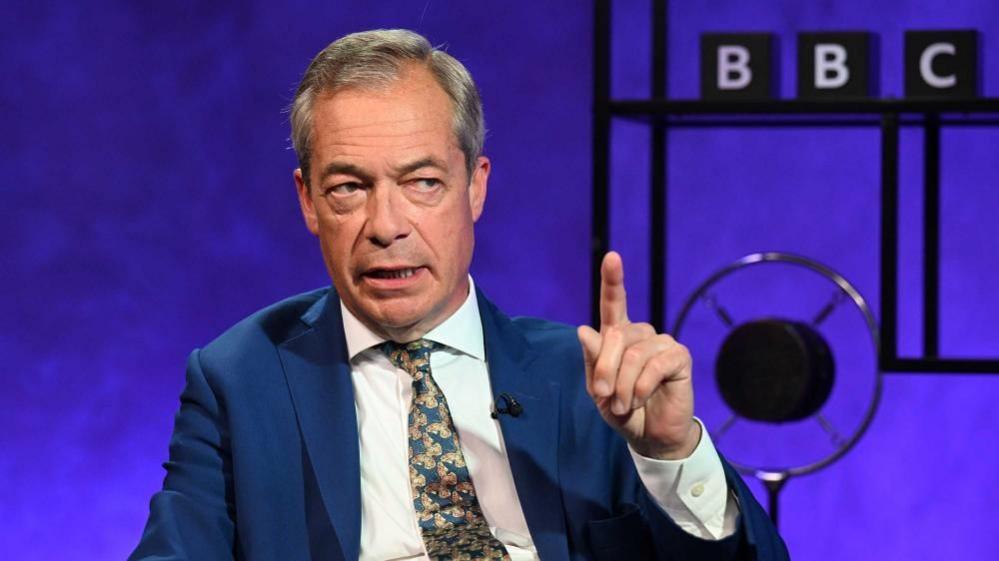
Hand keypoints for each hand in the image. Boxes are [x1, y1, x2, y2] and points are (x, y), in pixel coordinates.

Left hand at [577, 252, 699, 459]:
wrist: (650, 437)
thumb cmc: (622, 410)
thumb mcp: (599, 389)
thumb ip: (593, 361)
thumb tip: (584, 329)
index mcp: (618, 337)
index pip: (614, 303)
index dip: (613, 280)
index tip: (612, 257)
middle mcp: (641, 334)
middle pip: (616, 335)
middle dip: (605, 369)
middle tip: (604, 397)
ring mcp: (662, 343)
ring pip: (634, 353)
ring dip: (623, 385)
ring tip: (623, 405)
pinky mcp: (679, 357)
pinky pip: (654, 365)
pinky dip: (640, 386)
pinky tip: (640, 399)